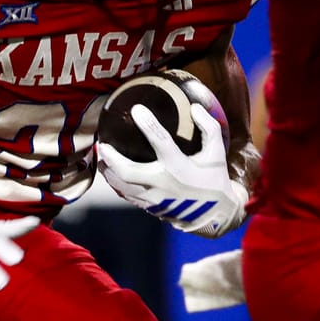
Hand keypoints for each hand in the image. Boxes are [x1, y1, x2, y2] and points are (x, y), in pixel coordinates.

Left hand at [96, 100, 247, 235]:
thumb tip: (195, 106)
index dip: (148, 125)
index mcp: (179, 167)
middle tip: (103, 144)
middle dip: (111, 157)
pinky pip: (126, 195)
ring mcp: (154, 198)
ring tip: (102, 157)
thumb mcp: (217, 152)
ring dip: (108, 171)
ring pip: (121, 186)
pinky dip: (115, 183)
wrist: (215, 214)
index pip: (161, 142)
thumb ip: (209, 127)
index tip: (136, 109)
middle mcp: (163, 183)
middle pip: (127, 171)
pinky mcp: (150, 207)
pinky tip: (110, 172)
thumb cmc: (214, 179)